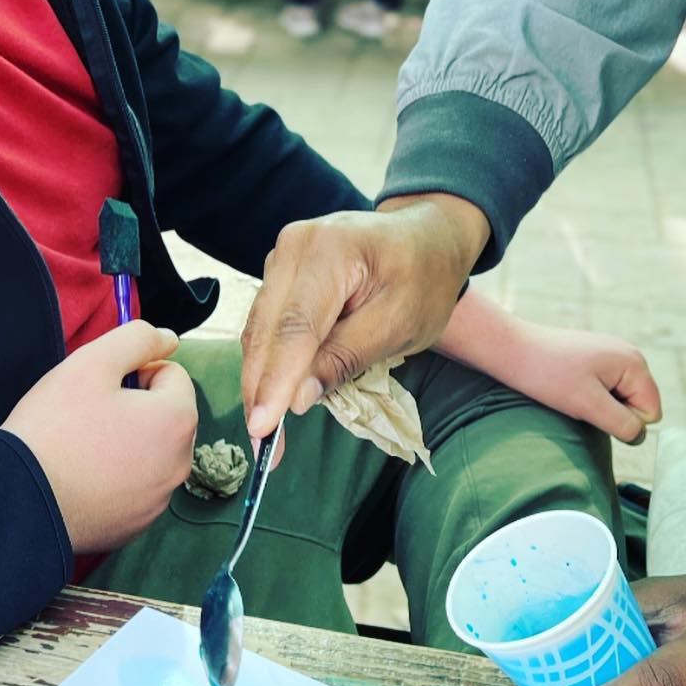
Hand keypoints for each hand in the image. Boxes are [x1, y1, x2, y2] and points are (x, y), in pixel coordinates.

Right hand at [2, 321, 197, 553]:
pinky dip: (115, 477)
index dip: (135, 370)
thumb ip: (137, 339)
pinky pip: (134, 487)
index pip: (172, 374)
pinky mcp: (136, 525)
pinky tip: (81, 476)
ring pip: (150, 452)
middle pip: (166, 415)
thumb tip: (168, 337)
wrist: (21, 501)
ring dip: (126, 442)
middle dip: (136, 407)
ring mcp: (159, 500)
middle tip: (89, 414)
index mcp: (177, 421)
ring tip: (82, 446)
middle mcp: (179, 464)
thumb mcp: (92, 363)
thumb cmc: (55, 428)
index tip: (101, 385)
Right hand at [240, 195, 489, 438]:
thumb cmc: (424, 278)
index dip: (275, 381)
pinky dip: (269, 361)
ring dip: (260, 380)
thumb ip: (347, 357)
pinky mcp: (280, 271)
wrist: (426, 236)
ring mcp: (282, 255)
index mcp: (329, 251)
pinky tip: (273, 395)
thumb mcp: (400, 324)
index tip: (262, 428)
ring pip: (258, 329)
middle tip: (262, 448)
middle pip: (265, 330)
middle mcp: (294, 246)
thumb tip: (298, 399)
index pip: (294, 327)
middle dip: (260, 391)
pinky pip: (266, 323)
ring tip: (267, 433)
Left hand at [490, 320, 662, 445]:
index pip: (650, 413)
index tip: (590, 404)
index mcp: (635, 363)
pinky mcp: (594, 359)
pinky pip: (604, 391)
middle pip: (637, 406)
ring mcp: (612, 355)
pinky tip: (566, 385)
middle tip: (578, 398)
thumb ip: (623, 424)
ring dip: (597, 405)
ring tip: (571, 391)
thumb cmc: (547, 376)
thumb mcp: (589, 406)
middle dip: (610, 412)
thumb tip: (639, 435)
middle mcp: (629, 355)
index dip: (621, 420)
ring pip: (619, 401)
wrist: (509, 349)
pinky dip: (587, 395)